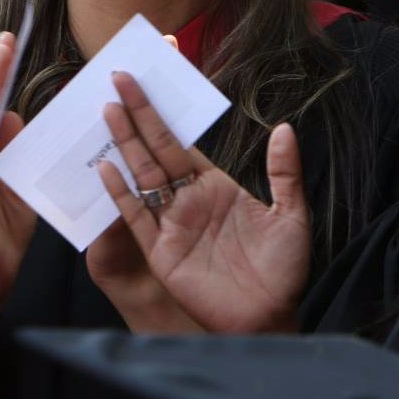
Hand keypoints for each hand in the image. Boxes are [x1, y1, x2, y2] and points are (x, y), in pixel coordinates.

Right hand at [98, 72, 309, 333]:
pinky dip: (120, 193)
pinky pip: (135, 216)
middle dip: (138, 115)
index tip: (149, 83)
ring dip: (124, 143)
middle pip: (156, 150)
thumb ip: (284, 173)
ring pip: (141, 175)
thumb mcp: (292, 217)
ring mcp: (170, 223)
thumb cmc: (283, 271)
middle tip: (120, 79)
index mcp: (214, 186)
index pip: (182, 142)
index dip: (164, 114)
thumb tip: (284, 128)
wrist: (270, 318)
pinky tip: (106, 168)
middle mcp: (187, 199)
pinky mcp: (159, 250)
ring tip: (108, 110)